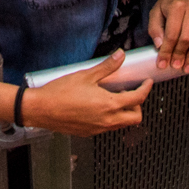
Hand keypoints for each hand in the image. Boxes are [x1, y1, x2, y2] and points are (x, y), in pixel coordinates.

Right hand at [24, 51, 150, 135]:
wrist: (41, 109)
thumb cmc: (61, 92)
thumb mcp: (86, 75)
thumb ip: (107, 66)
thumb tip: (120, 55)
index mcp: (109, 105)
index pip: (137, 99)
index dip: (146, 89)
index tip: (147, 82)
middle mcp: (107, 120)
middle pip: (135, 118)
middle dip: (138, 105)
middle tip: (131, 92)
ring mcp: (98, 129)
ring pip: (121, 124)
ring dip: (124, 112)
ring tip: (114, 97)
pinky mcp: (89, 133)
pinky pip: (108, 127)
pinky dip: (111, 117)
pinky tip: (100, 105)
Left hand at [147, 0, 188, 71]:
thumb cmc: (171, 1)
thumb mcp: (156, 10)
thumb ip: (154, 28)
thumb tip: (160, 46)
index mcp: (177, 6)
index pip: (172, 34)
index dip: (167, 51)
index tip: (162, 64)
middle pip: (187, 38)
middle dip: (181, 55)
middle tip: (176, 66)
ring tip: (188, 67)